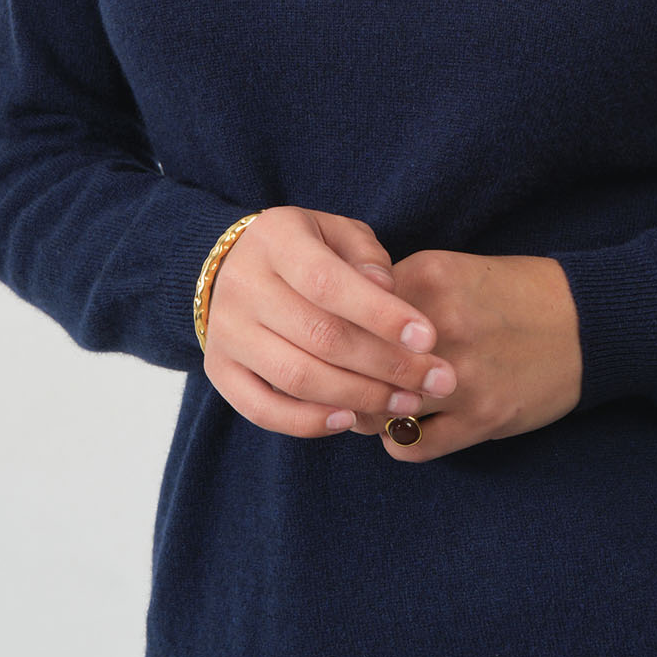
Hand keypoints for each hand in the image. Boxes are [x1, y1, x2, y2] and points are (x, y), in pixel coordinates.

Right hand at [200, 205, 459, 435]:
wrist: (233, 265)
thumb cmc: (306, 249)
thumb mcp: (338, 233)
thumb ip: (366, 257)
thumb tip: (386, 291)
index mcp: (275, 239)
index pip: (329, 284)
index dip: (381, 314)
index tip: (429, 338)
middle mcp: (242, 285)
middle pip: (320, 336)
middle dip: (386, 365)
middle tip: (436, 381)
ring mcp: (225, 331)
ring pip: (297, 377)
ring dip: (359, 397)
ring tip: (406, 403)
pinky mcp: (219, 370)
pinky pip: (262, 409)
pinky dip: (308, 422)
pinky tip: (351, 419)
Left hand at [345, 250, 582, 461]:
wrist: (587, 323)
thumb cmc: (512, 294)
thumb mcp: (453, 270)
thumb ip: (399, 291)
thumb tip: (342, 324)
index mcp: (428, 276)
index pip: (348, 308)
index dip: (335, 328)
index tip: (335, 341)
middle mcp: (440, 324)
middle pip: (357, 360)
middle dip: (342, 375)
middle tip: (342, 381)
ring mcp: (461, 375)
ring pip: (377, 407)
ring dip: (367, 411)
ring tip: (371, 407)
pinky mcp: (482, 417)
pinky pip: (410, 445)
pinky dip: (397, 442)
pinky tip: (402, 430)